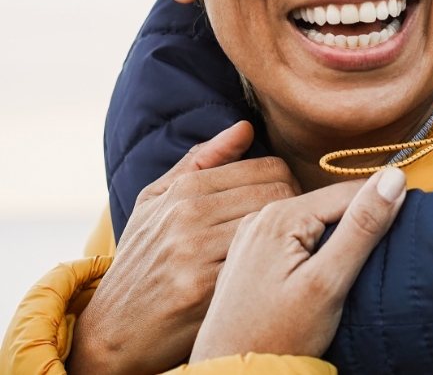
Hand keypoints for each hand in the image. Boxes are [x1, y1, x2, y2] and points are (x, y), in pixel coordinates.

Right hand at [68, 122, 299, 374]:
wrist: (112, 328)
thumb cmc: (142, 259)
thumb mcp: (157, 202)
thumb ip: (202, 160)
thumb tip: (246, 127)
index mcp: (183, 189)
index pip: (269, 168)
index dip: (289, 185)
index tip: (289, 205)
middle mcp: (187, 215)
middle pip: (278, 195)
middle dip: (296, 210)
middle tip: (299, 230)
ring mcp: (192, 252)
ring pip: (273, 227)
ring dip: (291, 240)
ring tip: (292, 251)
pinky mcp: (200, 290)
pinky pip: (258, 265)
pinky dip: (273, 269)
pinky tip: (274, 276)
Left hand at [190, 168, 406, 361]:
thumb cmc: (278, 337)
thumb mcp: (328, 282)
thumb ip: (362, 227)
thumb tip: (394, 177)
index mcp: (281, 215)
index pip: (350, 191)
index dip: (382, 209)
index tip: (402, 234)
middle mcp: (262, 216)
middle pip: (331, 205)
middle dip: (359, 225)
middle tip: (375, 261)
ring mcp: (253, 235)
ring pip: (315, 221)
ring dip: (340, 238)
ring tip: (351, 271)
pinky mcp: (251, 256)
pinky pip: (296, 238)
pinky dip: (317, 250)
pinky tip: (322, 276)